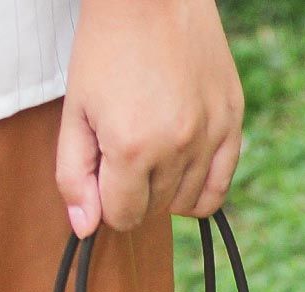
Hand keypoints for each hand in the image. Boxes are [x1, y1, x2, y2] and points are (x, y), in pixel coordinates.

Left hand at [56, 0, 243, 235]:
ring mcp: (209, 134)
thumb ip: (73, 175)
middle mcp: (175, 147)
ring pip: (184, 202)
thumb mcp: (74, 112)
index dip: (106, 202)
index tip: (103, 174)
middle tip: (125, 151)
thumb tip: (85, 228)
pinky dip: (200, 193)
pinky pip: (220, 187)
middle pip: (153, 210)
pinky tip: (182, 175)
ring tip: (152, 153)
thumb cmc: (106, 49)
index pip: (121, 217)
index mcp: (130, 147)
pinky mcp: (232, 120)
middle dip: (134, 192)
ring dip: (164, 191)